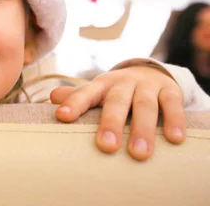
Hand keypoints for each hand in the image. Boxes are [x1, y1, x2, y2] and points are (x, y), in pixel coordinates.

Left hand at [50, 66, 185, 159]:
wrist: (149, 73)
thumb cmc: (115, 91)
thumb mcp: (96, 92)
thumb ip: (77, 97)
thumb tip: (51, 98)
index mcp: (101, 85)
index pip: (85, 93)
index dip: (74, 103)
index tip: (62, 117)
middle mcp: (123, 83)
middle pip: (116, 101)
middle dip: (111, 123)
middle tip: (106, 147)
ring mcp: (146, 85)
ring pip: (144, 105)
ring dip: (142, 129)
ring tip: (139, 154)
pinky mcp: (169, 90)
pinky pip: (172, 104)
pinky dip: (174, 121)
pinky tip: (174, 140)